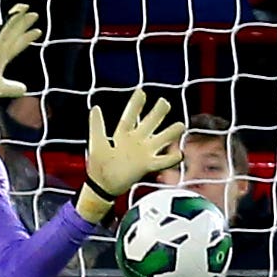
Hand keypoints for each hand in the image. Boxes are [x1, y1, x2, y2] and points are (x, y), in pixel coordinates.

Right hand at [0, 3, 40, 100]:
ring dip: (18, 18)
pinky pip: (5, 33)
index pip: (16, 45)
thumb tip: (24, 88)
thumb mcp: (2, 88)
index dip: (26, 38)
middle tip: (34, 14)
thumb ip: (12, 87)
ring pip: (10, 30)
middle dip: (23, 23)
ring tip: (26, 7)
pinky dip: (12, 23)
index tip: (38, 31)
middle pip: (14, 33)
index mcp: (0, 58)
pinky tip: (18, 15)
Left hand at [82, 89, 188, 222]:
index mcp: (123, 135)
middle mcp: (136, 142)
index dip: (136, 104)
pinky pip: (162, 162)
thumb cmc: (98, 165)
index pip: (131, 116)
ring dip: (171, 133)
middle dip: (157, 113)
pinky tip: (180, 154)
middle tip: (164, 102)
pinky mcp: (147, 166)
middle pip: (150, 124)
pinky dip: (171, 159)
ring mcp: (143, 153)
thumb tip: (95, 107)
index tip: (141, 91)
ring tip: (181, 125)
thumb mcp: (96, 142)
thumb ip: (96, 125)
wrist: (101, 186)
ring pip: (161, 140)